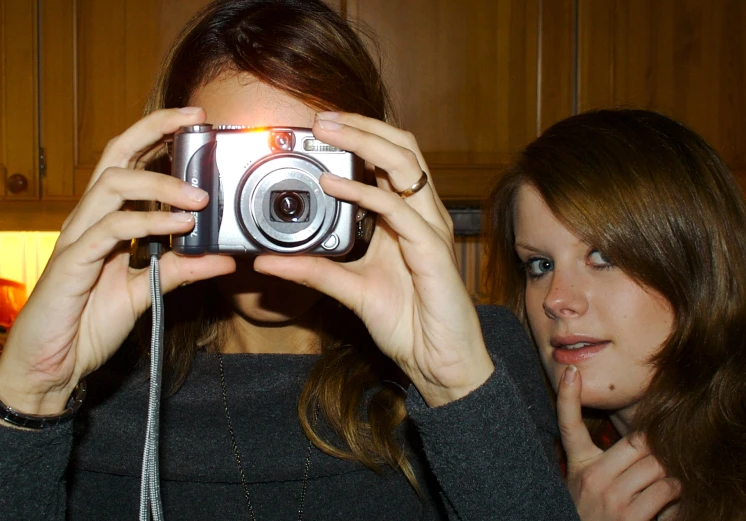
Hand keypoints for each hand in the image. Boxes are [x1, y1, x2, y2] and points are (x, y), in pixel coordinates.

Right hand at [0, 108, 234, 415]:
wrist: (53, 367)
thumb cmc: (89, 324)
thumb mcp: (146, 292)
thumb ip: (180, 271)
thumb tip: (222, 258)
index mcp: (104, 221)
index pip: (128, 162)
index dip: (156, 136)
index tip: (194, 121)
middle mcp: (88, 220)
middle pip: (115, 155)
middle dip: (153, 130)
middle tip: (196, 122)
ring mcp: (78, 238)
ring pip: (113, 184)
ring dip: (162, 184)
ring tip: (201, 197)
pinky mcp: (72, 263)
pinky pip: (111, 229)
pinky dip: (149, 223)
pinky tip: (181, 226)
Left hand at [253, 112, 493, 406]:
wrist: (438, 362)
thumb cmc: (407, 322)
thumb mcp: (349, 289)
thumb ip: (313, 270)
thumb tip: (267, 260)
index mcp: (405, 219)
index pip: (389, 160)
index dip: (360, 136)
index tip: (317, 129)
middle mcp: (421, 216)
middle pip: (402, 148)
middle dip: (362, 126)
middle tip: (320, 119)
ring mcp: (429, 229)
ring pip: (404, 165)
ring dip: (364, 141)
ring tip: (326, 132)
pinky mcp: (432, 251)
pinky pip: (398, 210)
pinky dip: (364, 192)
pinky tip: (334, 185)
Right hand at [558, 365, 680, 519]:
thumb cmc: (594, 513)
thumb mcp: (586, 483)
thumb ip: (608, 460)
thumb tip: (647, 437)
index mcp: (579, 464)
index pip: (568, 425)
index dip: (567, 396)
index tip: (571, 371)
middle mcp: (592, 478)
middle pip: (639, 443)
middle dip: (657, 451)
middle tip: (662, 458)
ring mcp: (611, 497)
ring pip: (658, 467)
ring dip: (669, 475)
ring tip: (663, 484)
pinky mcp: (630, 517)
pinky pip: (667, 491)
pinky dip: (675, 494)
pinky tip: (667, 501)